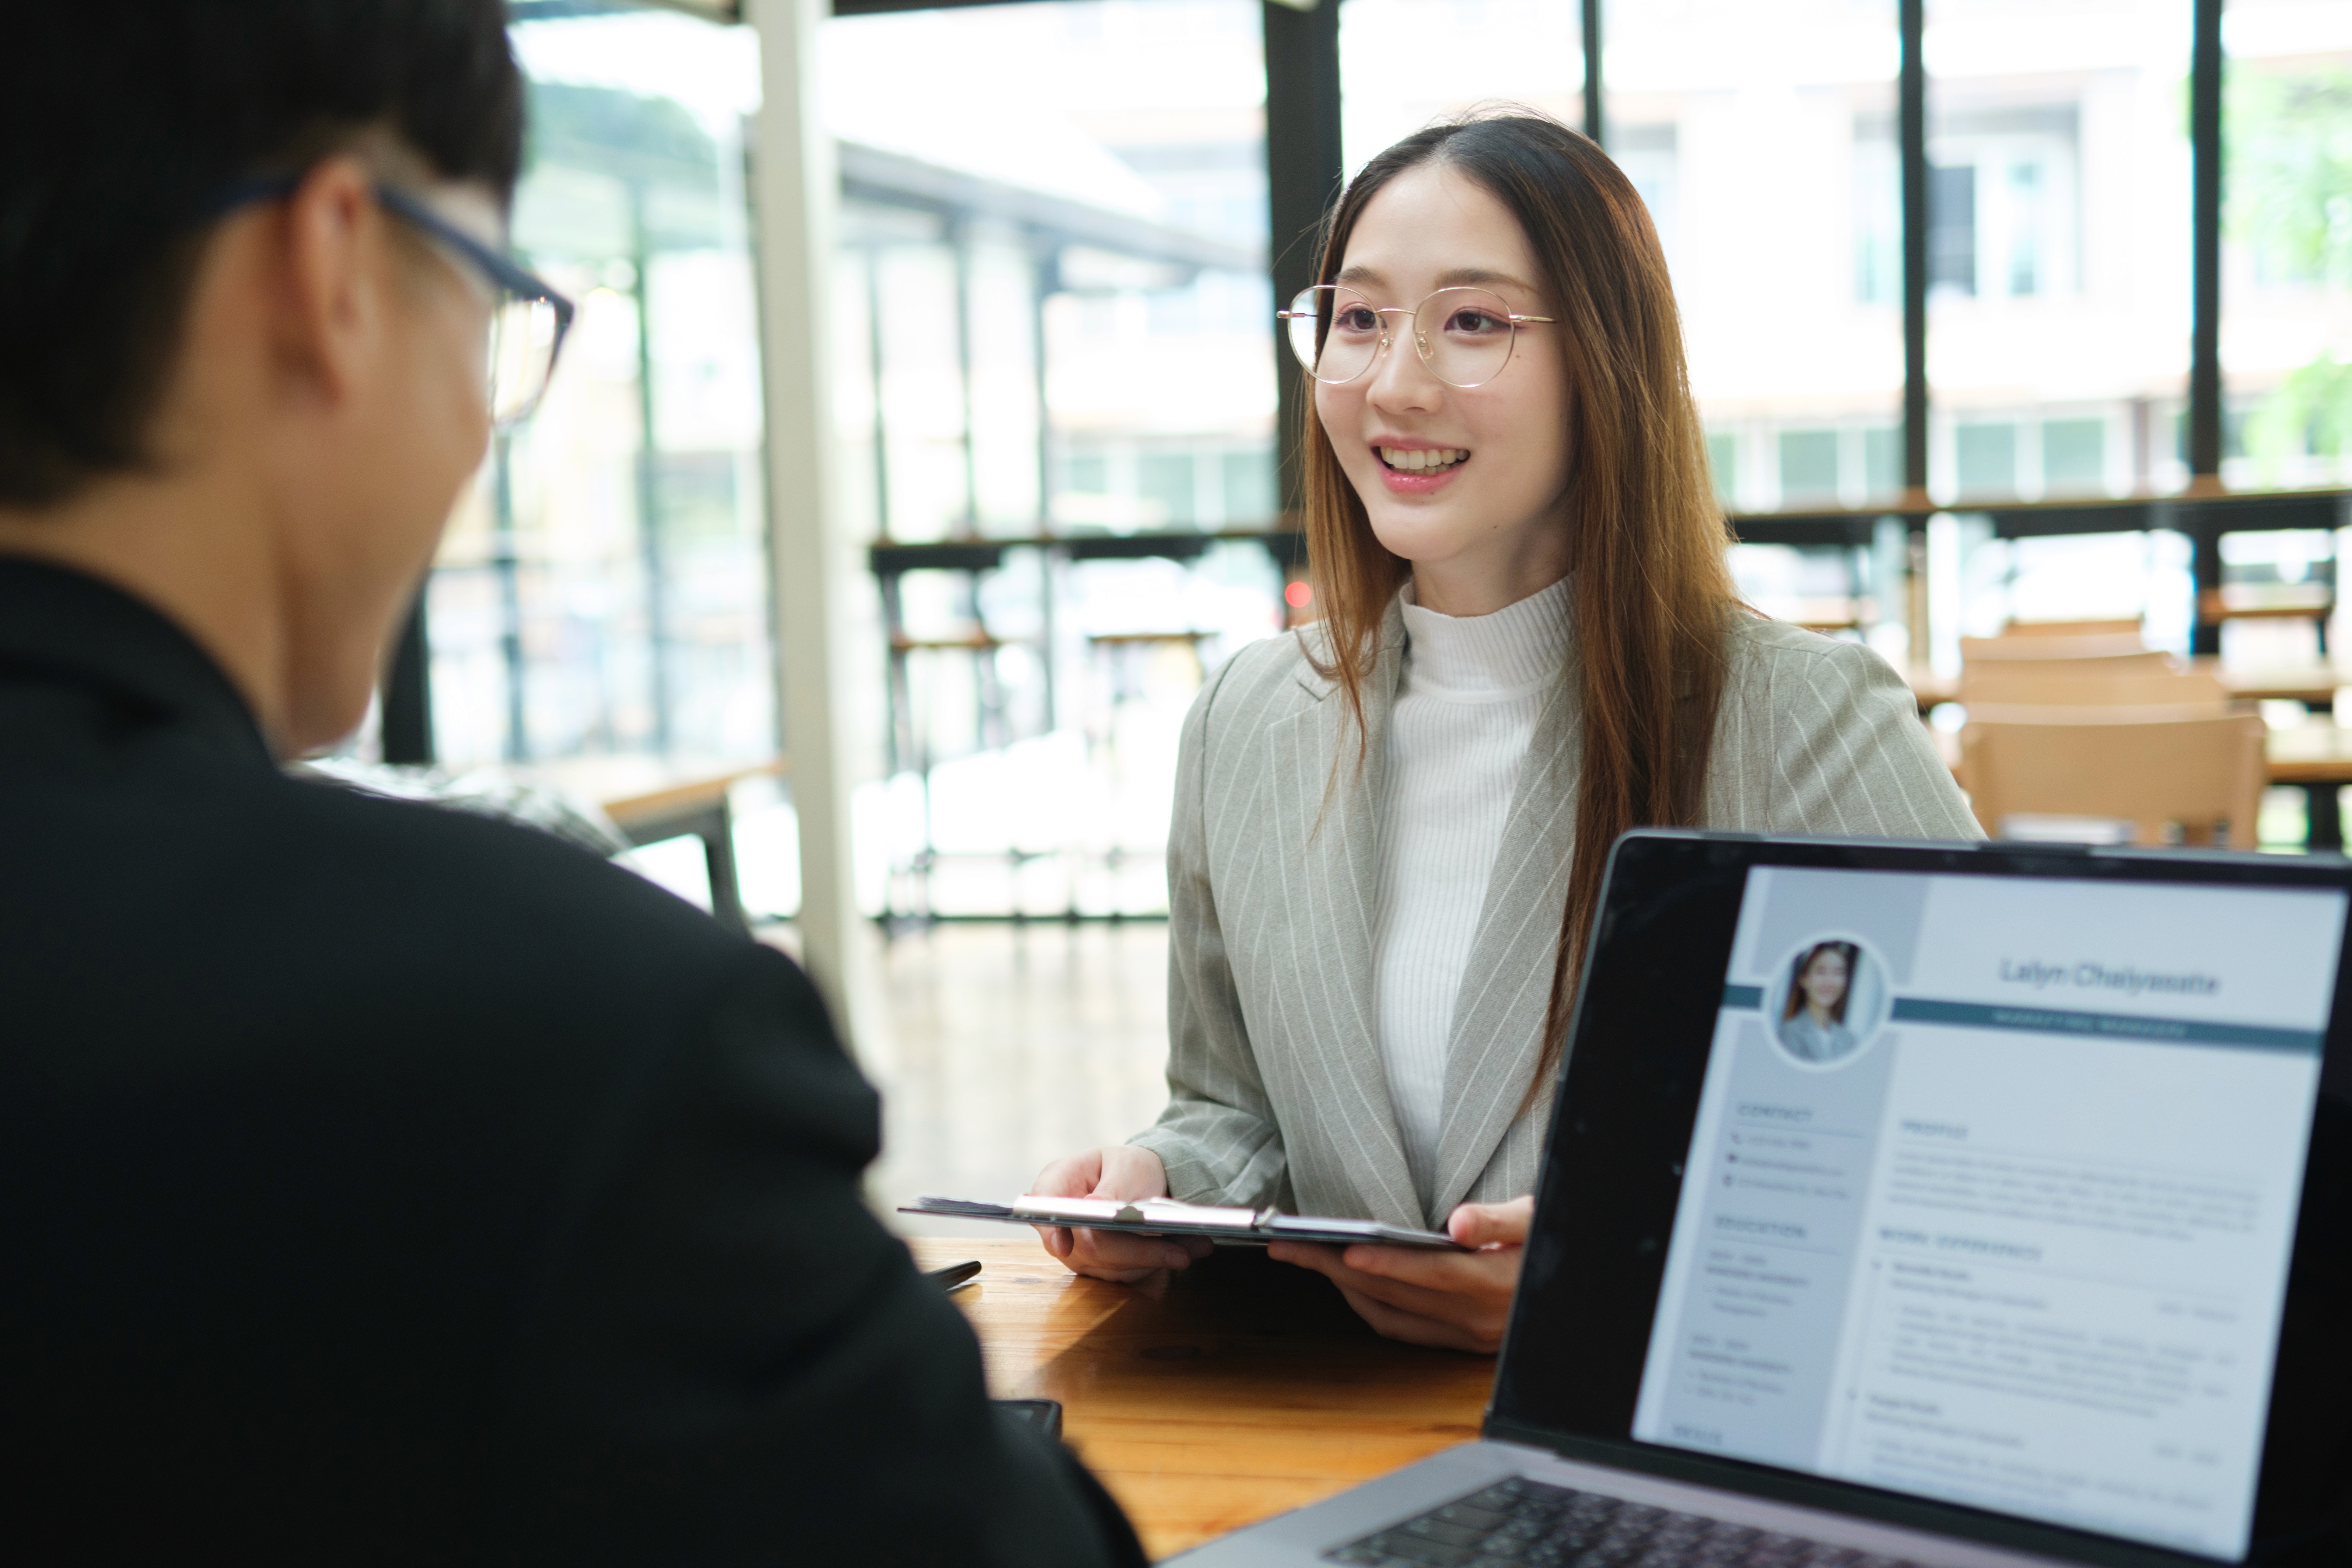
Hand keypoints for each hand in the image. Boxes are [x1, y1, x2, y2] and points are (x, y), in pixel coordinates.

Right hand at [1028, 1144, 1213, 1283]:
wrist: (1144, 1179)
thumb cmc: (1130, 1166)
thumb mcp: (1125, 1166)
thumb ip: (1110, 1190)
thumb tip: (1094, 1209)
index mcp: (1058, 1183)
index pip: (1045, 1210)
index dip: (1053, 1229)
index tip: (1065, 1244)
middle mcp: (1061, 1222)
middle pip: (1087, 1247)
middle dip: (1136, 1252)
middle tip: (1180, 1252)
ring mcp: (1076, 1249)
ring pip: (1110, 1266)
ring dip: (1155, 1260)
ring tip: (1196, 1246)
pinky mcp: (1099, 1266)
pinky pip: (1125, 1274)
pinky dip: (1157, 1264)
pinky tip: (1184, 1251)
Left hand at [1266, 1196, 1532, 1353]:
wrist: (1571, 1281)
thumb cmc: (1550, 1237)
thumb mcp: (1537, 1217)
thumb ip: (1499, 1219)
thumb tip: (1459, 1223)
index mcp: (1496, 1282)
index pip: (1432, 1274)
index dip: (1388, 1264)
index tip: (1346, 1251)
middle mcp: (1478, 1317)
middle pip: (1398, 1293)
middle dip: (1339, 1269)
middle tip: (1292, 1246)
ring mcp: (1468, 1335)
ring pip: (1392, 1313)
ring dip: (1344, 1287)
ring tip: (1306, 1258)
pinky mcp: (1460, 1342)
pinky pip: (1402, 1329)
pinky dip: (1368, 1306)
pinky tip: (1346, 1284)